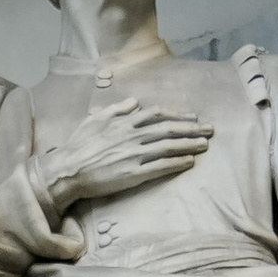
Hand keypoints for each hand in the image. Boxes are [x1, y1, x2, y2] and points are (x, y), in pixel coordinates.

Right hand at [0, 95, 210, 258]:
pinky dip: (177, 162)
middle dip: (192, 129)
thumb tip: (134, 103)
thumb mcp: (94, 120)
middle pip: (169, 129)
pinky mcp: (134, 173)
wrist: (67, 170)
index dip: (177, 116)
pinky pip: (161, 166)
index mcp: (123, 122)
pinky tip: (190, 162)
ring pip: (169, 146)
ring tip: (205, 144)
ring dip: (190, 144)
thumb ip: (116, 110)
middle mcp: (132, 135)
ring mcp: (134, 154)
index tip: (192, 118)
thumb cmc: (77, 146)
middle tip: (209, 129)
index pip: (157, 115)